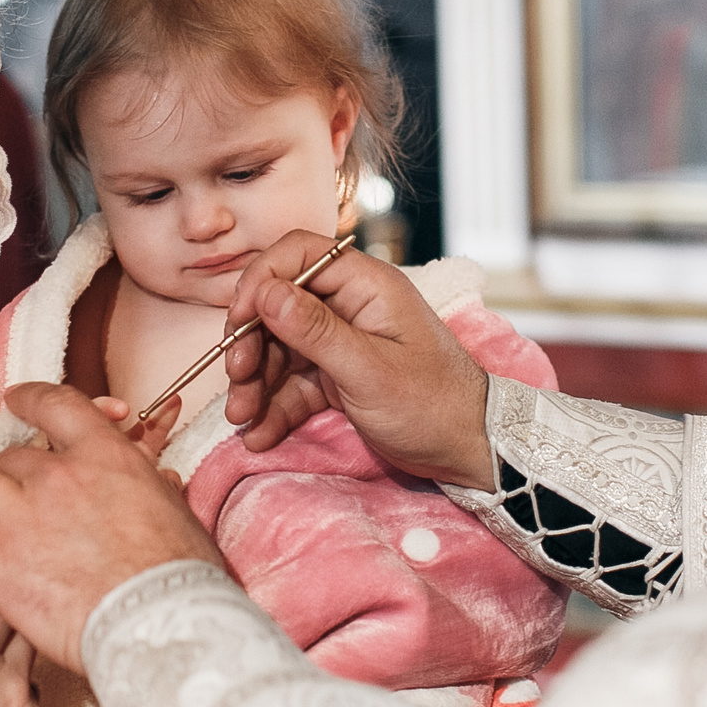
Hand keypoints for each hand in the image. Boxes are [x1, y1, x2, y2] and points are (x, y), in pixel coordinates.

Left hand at [0, 383, 221, 671]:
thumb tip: (154, 480)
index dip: (26, 399)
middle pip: (4, 455)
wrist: (162, 623)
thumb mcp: (176, 512)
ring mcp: (19, 515)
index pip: (53, 404)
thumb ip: (150, 488)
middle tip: (4, 500)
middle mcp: (55, 474)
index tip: (14, 402)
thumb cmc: (183, 578)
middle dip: (2, 476)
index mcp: (105, 455)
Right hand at [218, 230, 495, 488]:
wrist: (469, 450)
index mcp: (365, 286)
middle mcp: (349, 306)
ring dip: (256, 384)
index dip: (260, 281)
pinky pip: (294, 384)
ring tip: (242, 419)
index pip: (298, 256)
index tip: (239, 321)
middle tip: (237, 379)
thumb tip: (266, 293)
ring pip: (280, 351)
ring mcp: (342, 342)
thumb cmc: (433, 404)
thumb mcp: (369, 370)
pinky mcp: (337, 376)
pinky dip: (274, 408)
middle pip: (279, 308)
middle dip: (252, 345)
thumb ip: (315, 331)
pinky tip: (259, 435)